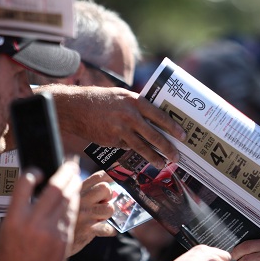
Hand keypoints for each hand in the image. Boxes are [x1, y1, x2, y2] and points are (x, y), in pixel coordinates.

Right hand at [0, 160, 80, 260]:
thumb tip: (36, 184)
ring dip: (74, 184)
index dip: (33, 173)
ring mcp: (51, 231)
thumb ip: (20, 207)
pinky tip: (74, 195)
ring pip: (68, 199)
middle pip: (55, 188)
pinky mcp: (65, 238)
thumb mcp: (7, 229)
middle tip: (71, 162)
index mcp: (15, 219)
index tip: (38, 171)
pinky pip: (72, 213)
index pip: (24, 184)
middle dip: (66, 172)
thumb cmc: (12, 255)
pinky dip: (74, 201)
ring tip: (75, 174)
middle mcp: (34, 223)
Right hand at [38, 84, 185, 167]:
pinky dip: (131, 148)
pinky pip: (126, 147)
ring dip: (154, 157)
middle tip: (177, 156)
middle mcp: (129, 116)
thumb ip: (137, 106)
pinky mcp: (112, 141)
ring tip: (162, 164)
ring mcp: (120, 130)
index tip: (183, 136)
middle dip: (167, 147)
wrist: (76, 108)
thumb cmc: (101, 99)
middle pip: (153, 135)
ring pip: (141, 147)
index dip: (173, 127)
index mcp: (135, 102)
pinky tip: (135, 151)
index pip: (159, 116)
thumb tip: (155, 118)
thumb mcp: (122, 96)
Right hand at [68, 170, 115, 255]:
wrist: (48, 242)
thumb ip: (82, 186)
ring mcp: (84, 214)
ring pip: (109, 208)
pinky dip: (110, 230)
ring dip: (108, 213)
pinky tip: (104, 229)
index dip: (111, 175)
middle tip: (102, 203)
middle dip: (109, 196)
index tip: (116, 177)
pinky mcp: (87, 230)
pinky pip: (108, 228)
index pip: (98, 176)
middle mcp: (80, 199)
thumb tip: (92, 168)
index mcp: (76, 190)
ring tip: (99, 217)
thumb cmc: (61, 219)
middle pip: (105, 188)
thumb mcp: (68, 199)